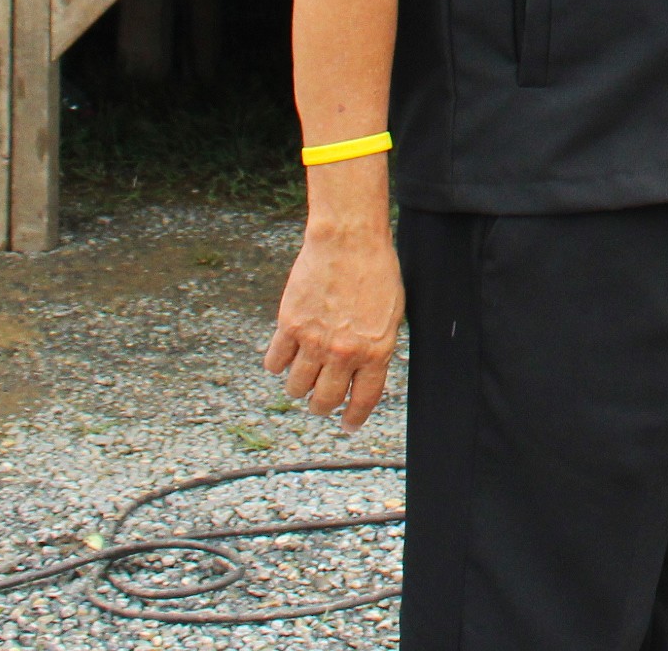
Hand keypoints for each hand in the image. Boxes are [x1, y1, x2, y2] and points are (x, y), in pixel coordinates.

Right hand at [266, 209, 405, 426]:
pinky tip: (282, 358)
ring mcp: (314, 341)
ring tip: (301, 379)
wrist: (348, 240)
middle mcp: (343, 354)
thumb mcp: (392, 315)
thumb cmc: (376, 271)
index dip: (353, 418)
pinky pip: (274, 362)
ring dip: (298, 388)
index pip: (362, 400)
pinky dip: (276, 364)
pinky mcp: (289, 326)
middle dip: (321, 407)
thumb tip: (366, 373)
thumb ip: (378, 348)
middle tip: (320, 403)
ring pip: (296, 387)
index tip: (347, 426)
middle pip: (324, 401)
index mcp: (375, 353)